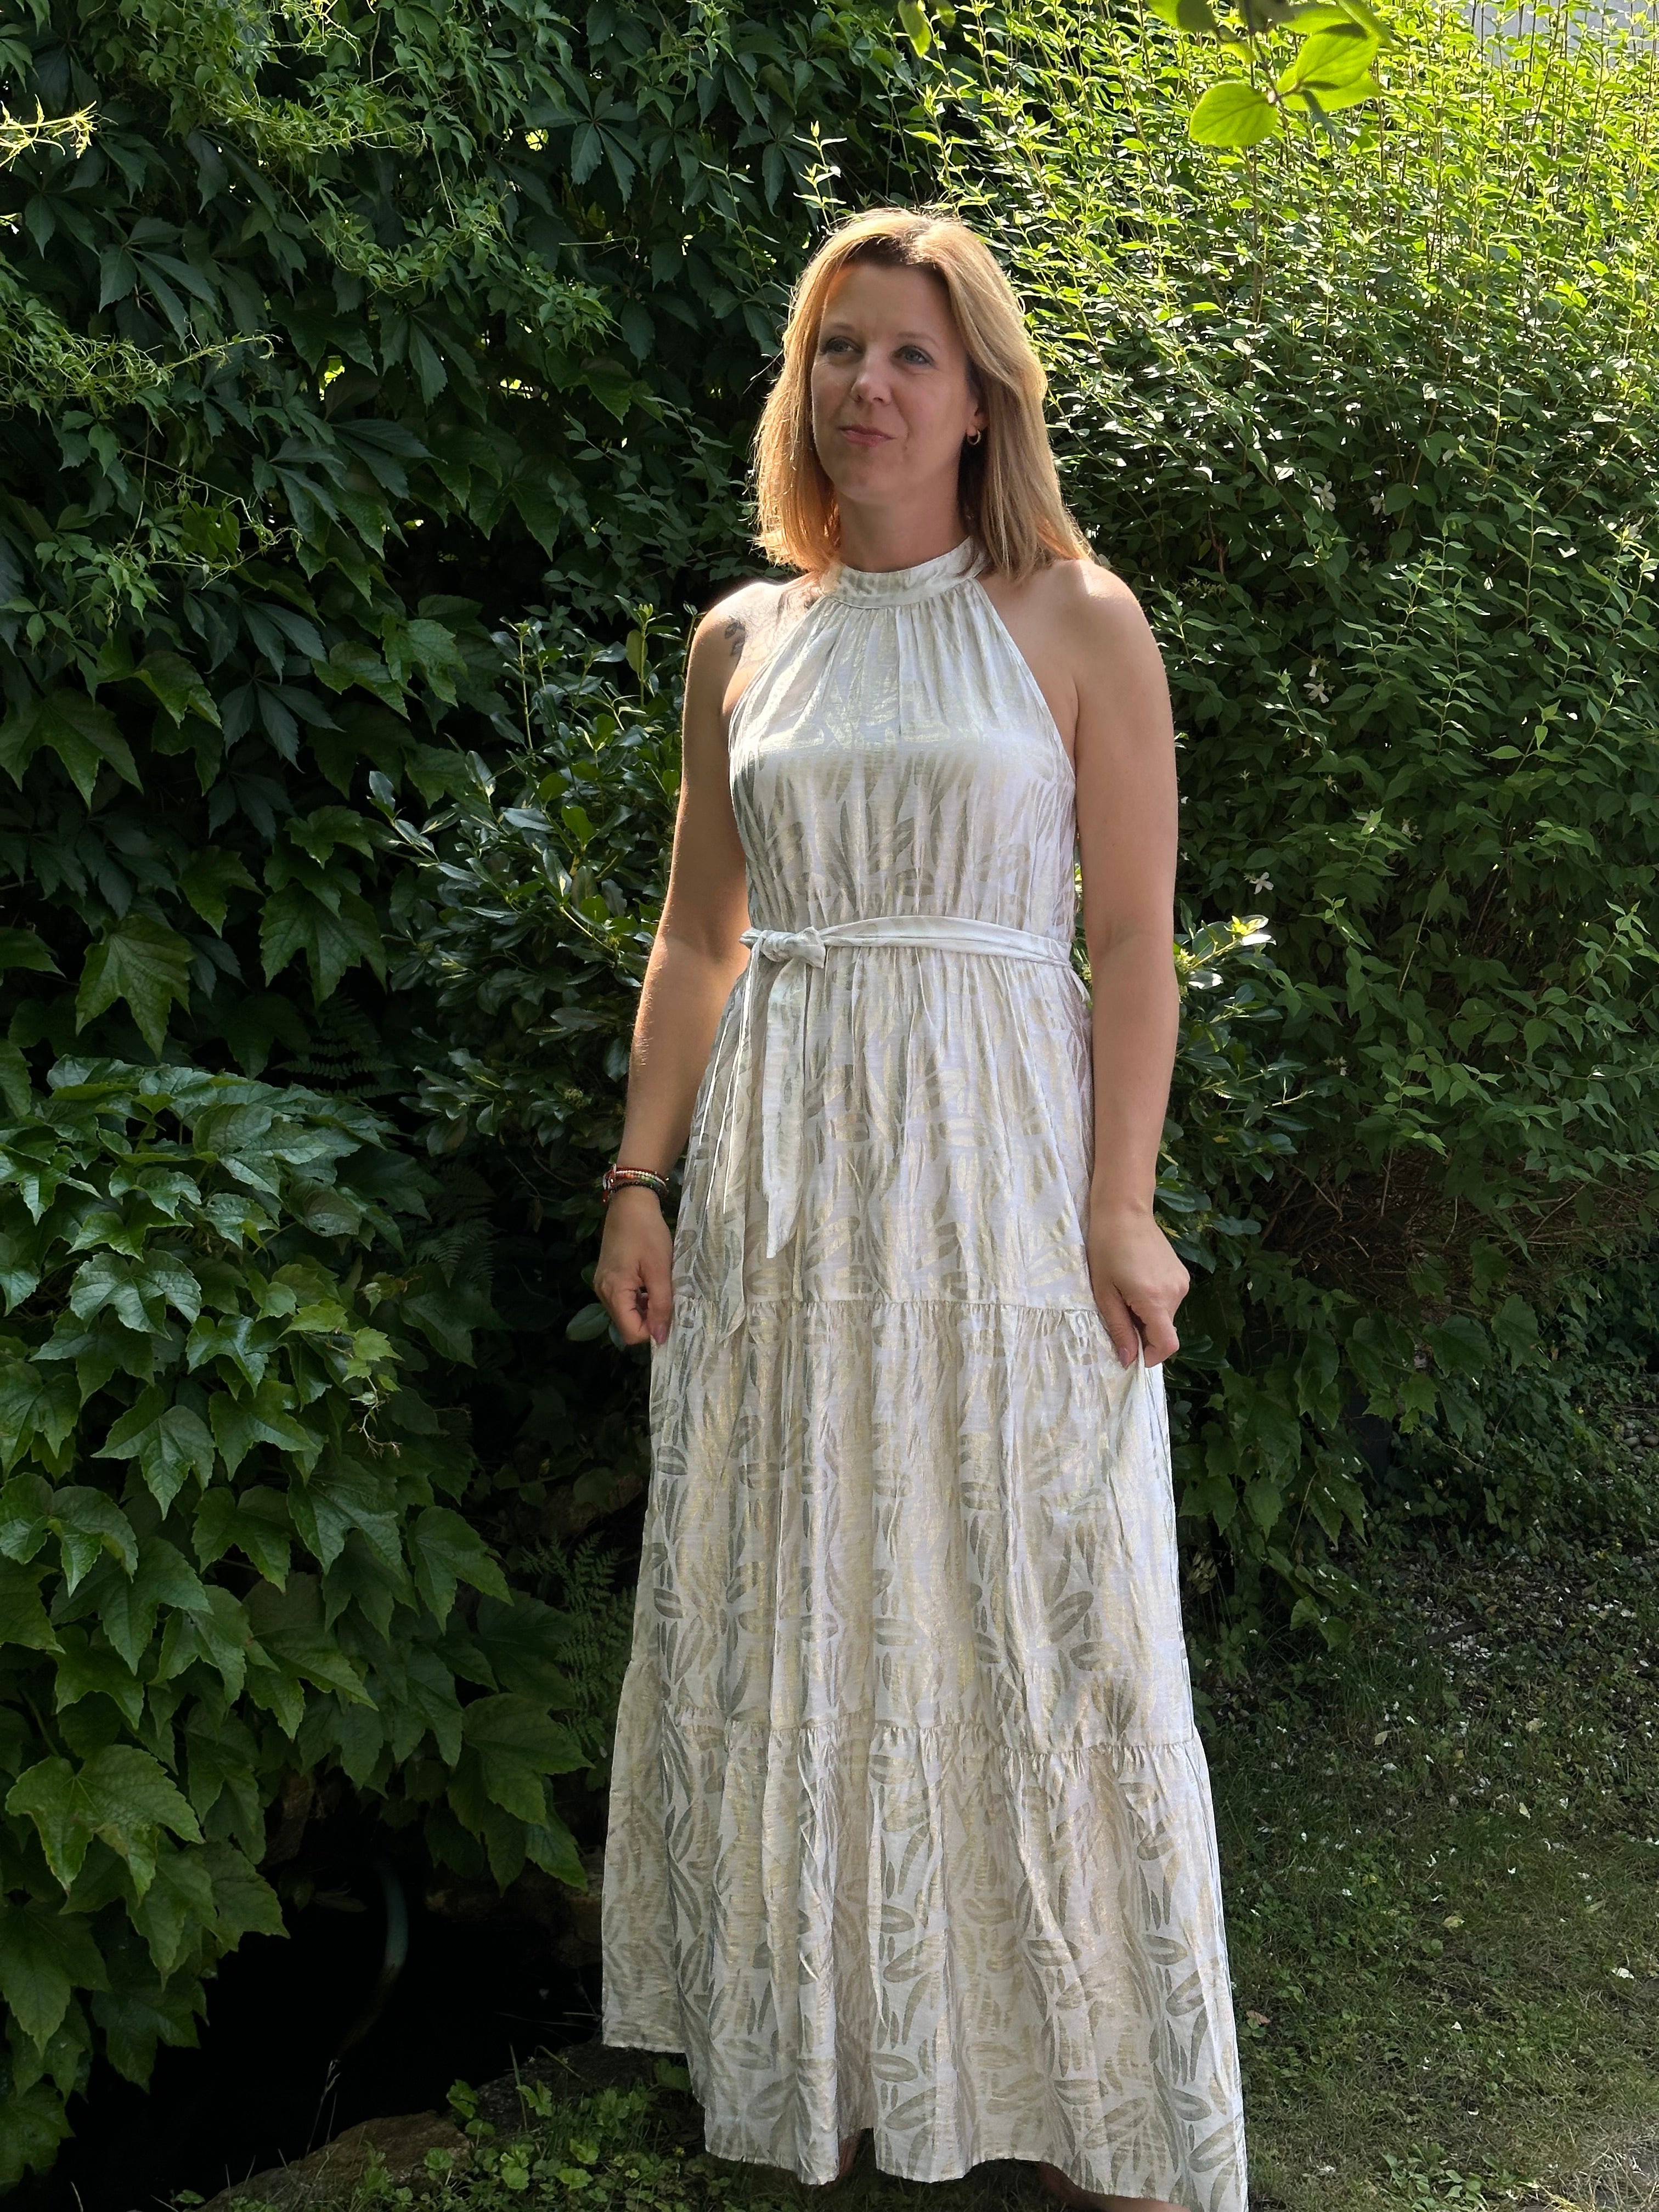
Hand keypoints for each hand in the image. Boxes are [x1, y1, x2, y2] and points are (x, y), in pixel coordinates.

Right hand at [595, 1186, 675, 1346]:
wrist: (631, 1203)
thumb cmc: (647, 1233)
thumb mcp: (660, 1270)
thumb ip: (661, 1305)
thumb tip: (661, 1338)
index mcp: (614, 1291)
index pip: (631, 1333)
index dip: (653, 1330)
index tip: (671, 1316)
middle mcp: (602, 1292)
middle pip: (627, 1324)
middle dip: (650, 1319)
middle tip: (669, 1300)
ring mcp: (602, 1285)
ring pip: (626, 1313)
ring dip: (645, 1308)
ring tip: (661, 1289)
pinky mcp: (606, 1277)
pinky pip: (623, 1300)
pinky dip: (639, 1298)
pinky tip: (651, 1283)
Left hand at [1086, 1206, 1188, 1368]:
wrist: (1124, 1211)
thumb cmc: (1106, 1249)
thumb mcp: (1104, 1293)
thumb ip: (1119, 1328)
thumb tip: (1128, 1360)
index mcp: (1155, 1299)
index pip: (1168, 1345)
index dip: (1151, 1357)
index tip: (1133, 1353)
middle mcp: (1176, 1293)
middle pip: (1164, 1330)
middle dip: (1143, 1332)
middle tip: (1119, 1310)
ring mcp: (1182, 1282)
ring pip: (1166, 1316)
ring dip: (1147, 1315)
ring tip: (1126, 1292)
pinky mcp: (1182, 1274)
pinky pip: (1169, 1300)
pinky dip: (1154, 1302)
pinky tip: (1137, 1282)